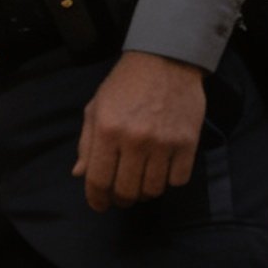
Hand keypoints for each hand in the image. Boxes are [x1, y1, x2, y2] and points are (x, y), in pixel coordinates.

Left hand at [73, 50, 206, 211]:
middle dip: (120, 199)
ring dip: (144, 192)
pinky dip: (169, 181)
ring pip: (153, 190)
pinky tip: (162, 169)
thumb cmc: (124, 85)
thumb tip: (80, 175)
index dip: (96, 198)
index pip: (98, 179)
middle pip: (126, 190)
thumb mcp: (96, 107)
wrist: (164, 61)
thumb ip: (87, 143)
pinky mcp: (188, 144)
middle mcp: (134, 139)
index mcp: (106, 129)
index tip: (98, 205)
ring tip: (140, 181)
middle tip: (120, 196)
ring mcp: (163, 143)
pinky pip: (178, 180)